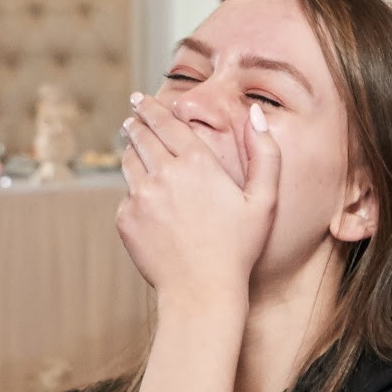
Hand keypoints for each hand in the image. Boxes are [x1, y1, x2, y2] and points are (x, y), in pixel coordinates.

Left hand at [115, 93, 280, 302]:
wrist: (201, 291)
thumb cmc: (238, 248)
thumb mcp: (264, 201)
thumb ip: (265, 153)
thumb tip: (258, 115)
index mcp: (196, 163)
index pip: (166, 122)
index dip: (151, 108)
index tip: (141, 99)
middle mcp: (163, 173)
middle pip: (140, 137)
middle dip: (136, 124)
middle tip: (132, 118)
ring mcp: (140, 196)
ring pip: (129, 163)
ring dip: (132, 153)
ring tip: (137, 152)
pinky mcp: (126, 219)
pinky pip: (126, 197)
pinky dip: (135, 194)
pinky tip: (149, 204)